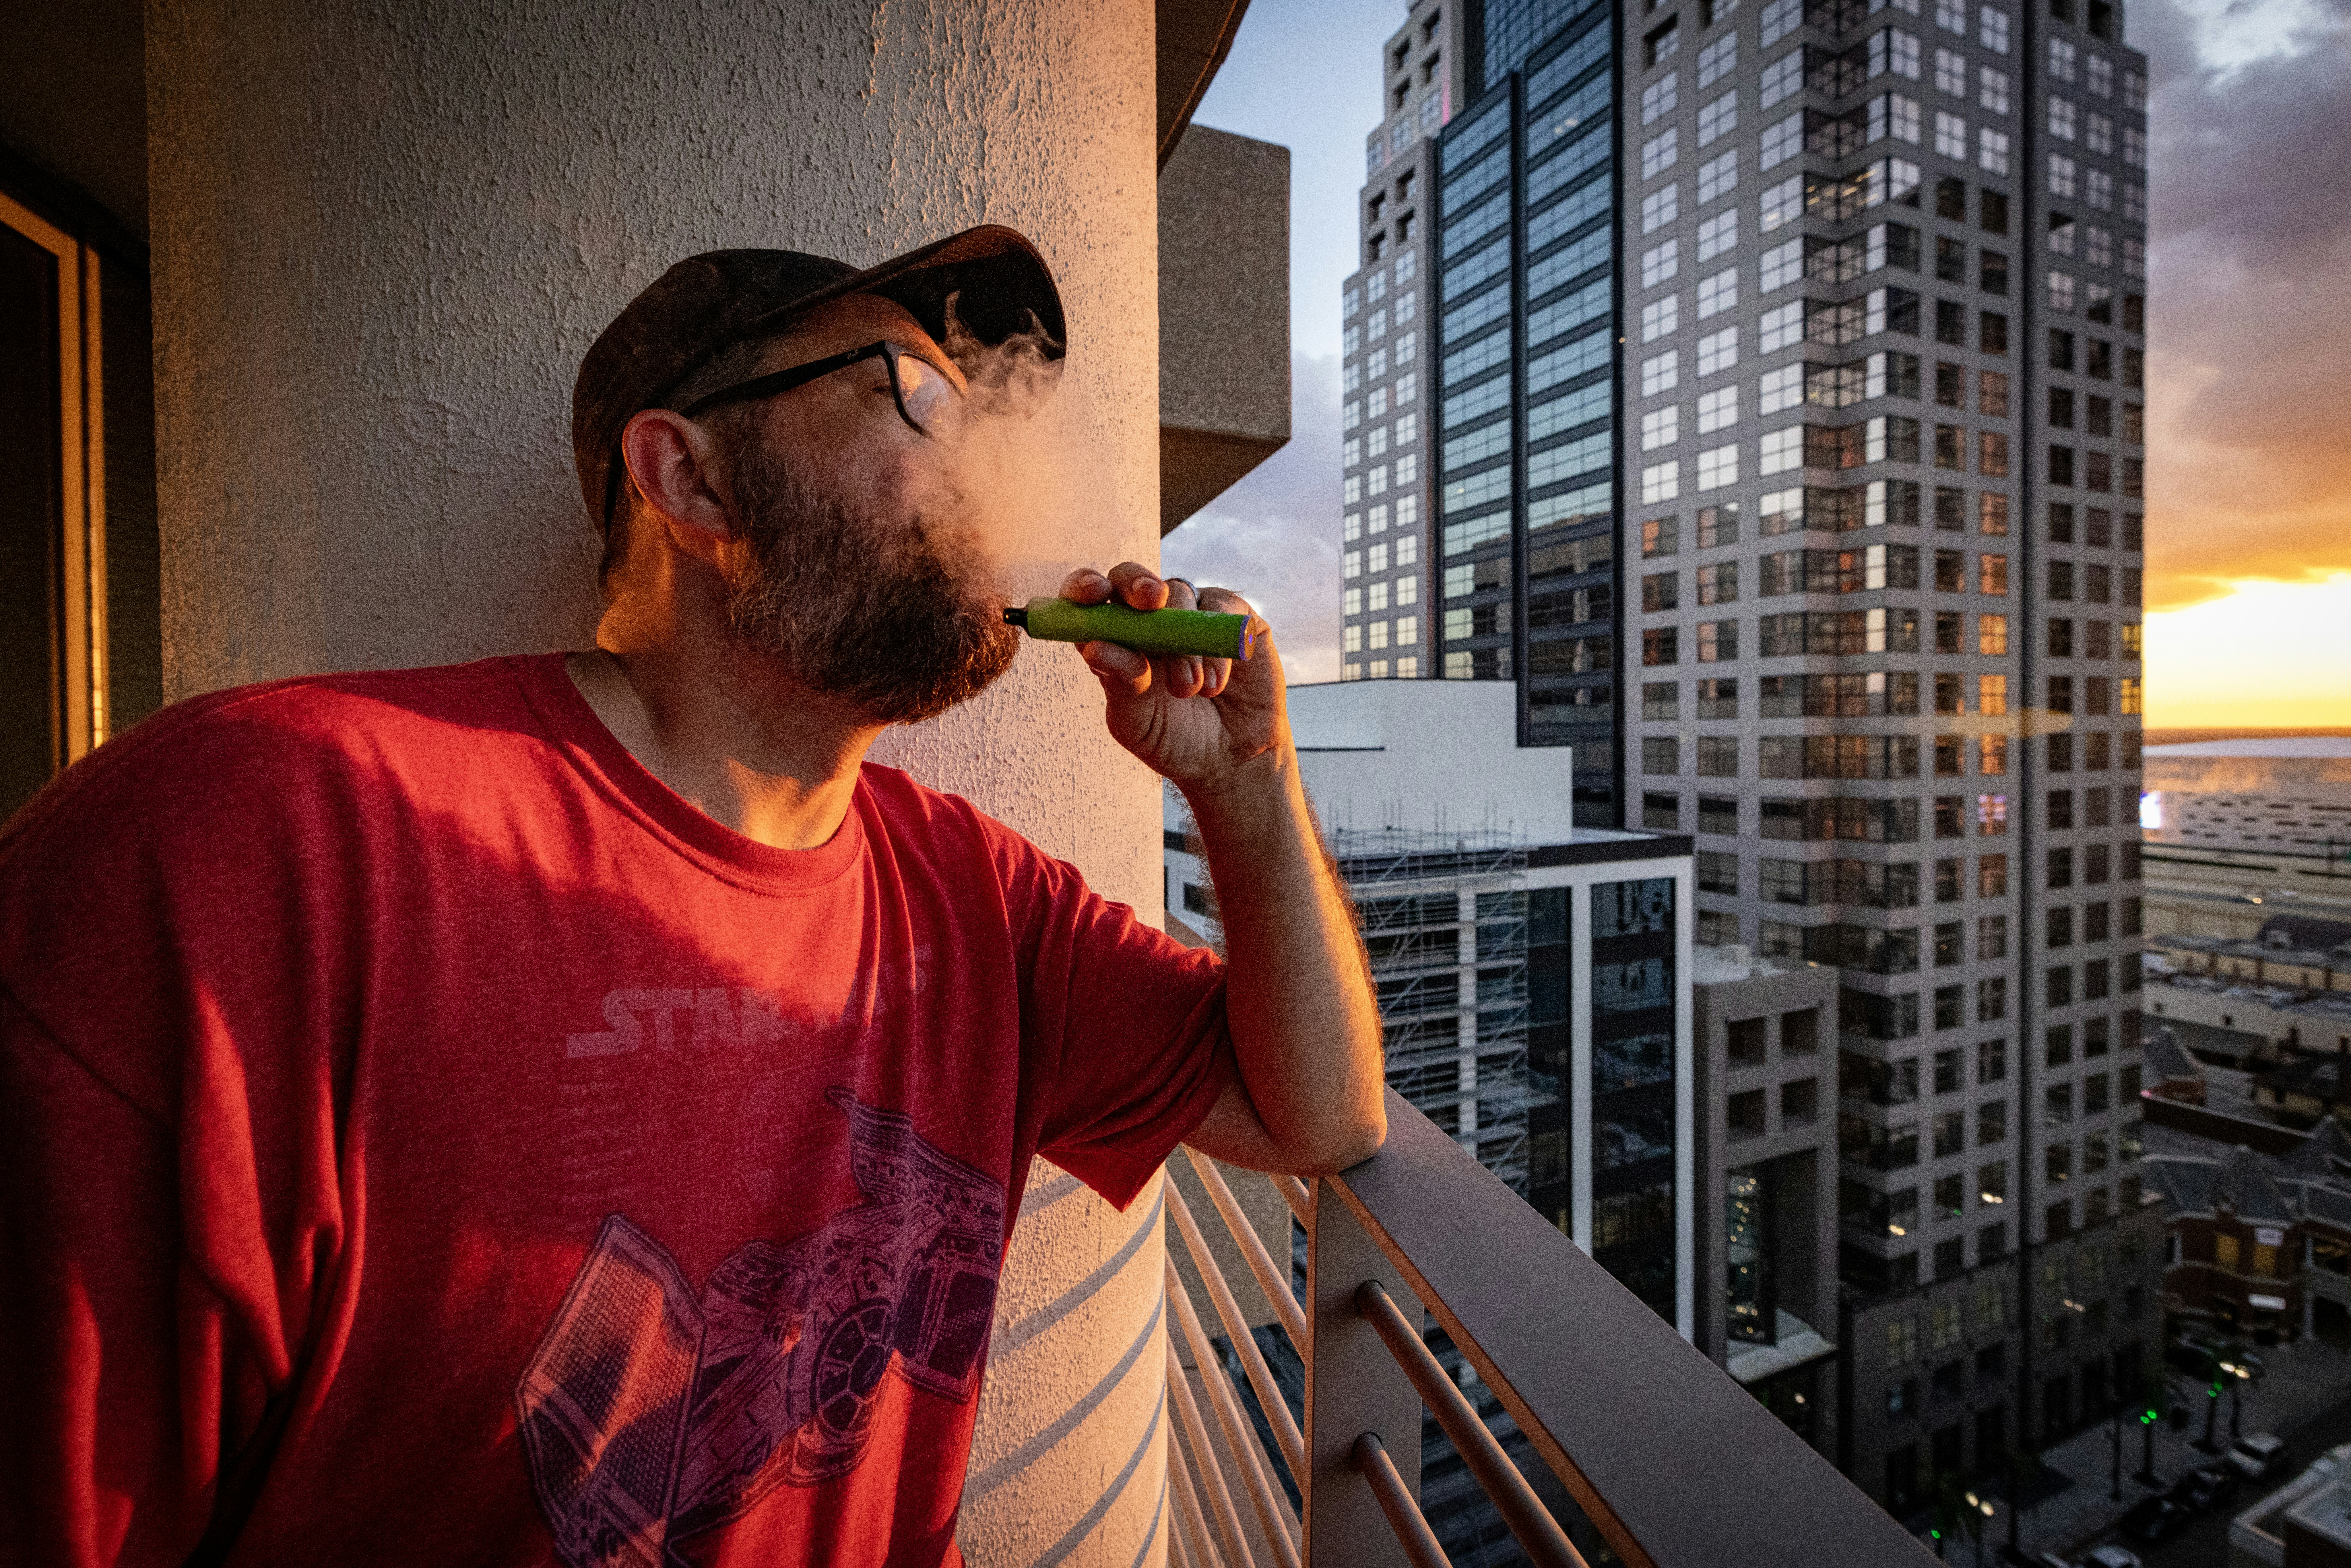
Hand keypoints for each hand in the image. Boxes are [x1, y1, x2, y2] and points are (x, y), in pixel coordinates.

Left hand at [1056, 563, 1284, 795]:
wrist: (1231, 760)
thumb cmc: (1174, 740)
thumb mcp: (1137, 722)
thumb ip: (1117, 684)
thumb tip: (1093, 646)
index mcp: (1114, 640)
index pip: (1088, 601)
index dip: (1084, 586)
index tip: (1092, 595)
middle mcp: (1149, 620)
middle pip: (1131, 578)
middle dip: (1136, 583)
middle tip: (1150, 602)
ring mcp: (1191, 614)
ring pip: (1179, 592)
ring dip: (1182, 642)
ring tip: (1189, 689)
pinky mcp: (1231, 618)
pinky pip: (1221, 606)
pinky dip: (1216, 645)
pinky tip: (1215, 683)